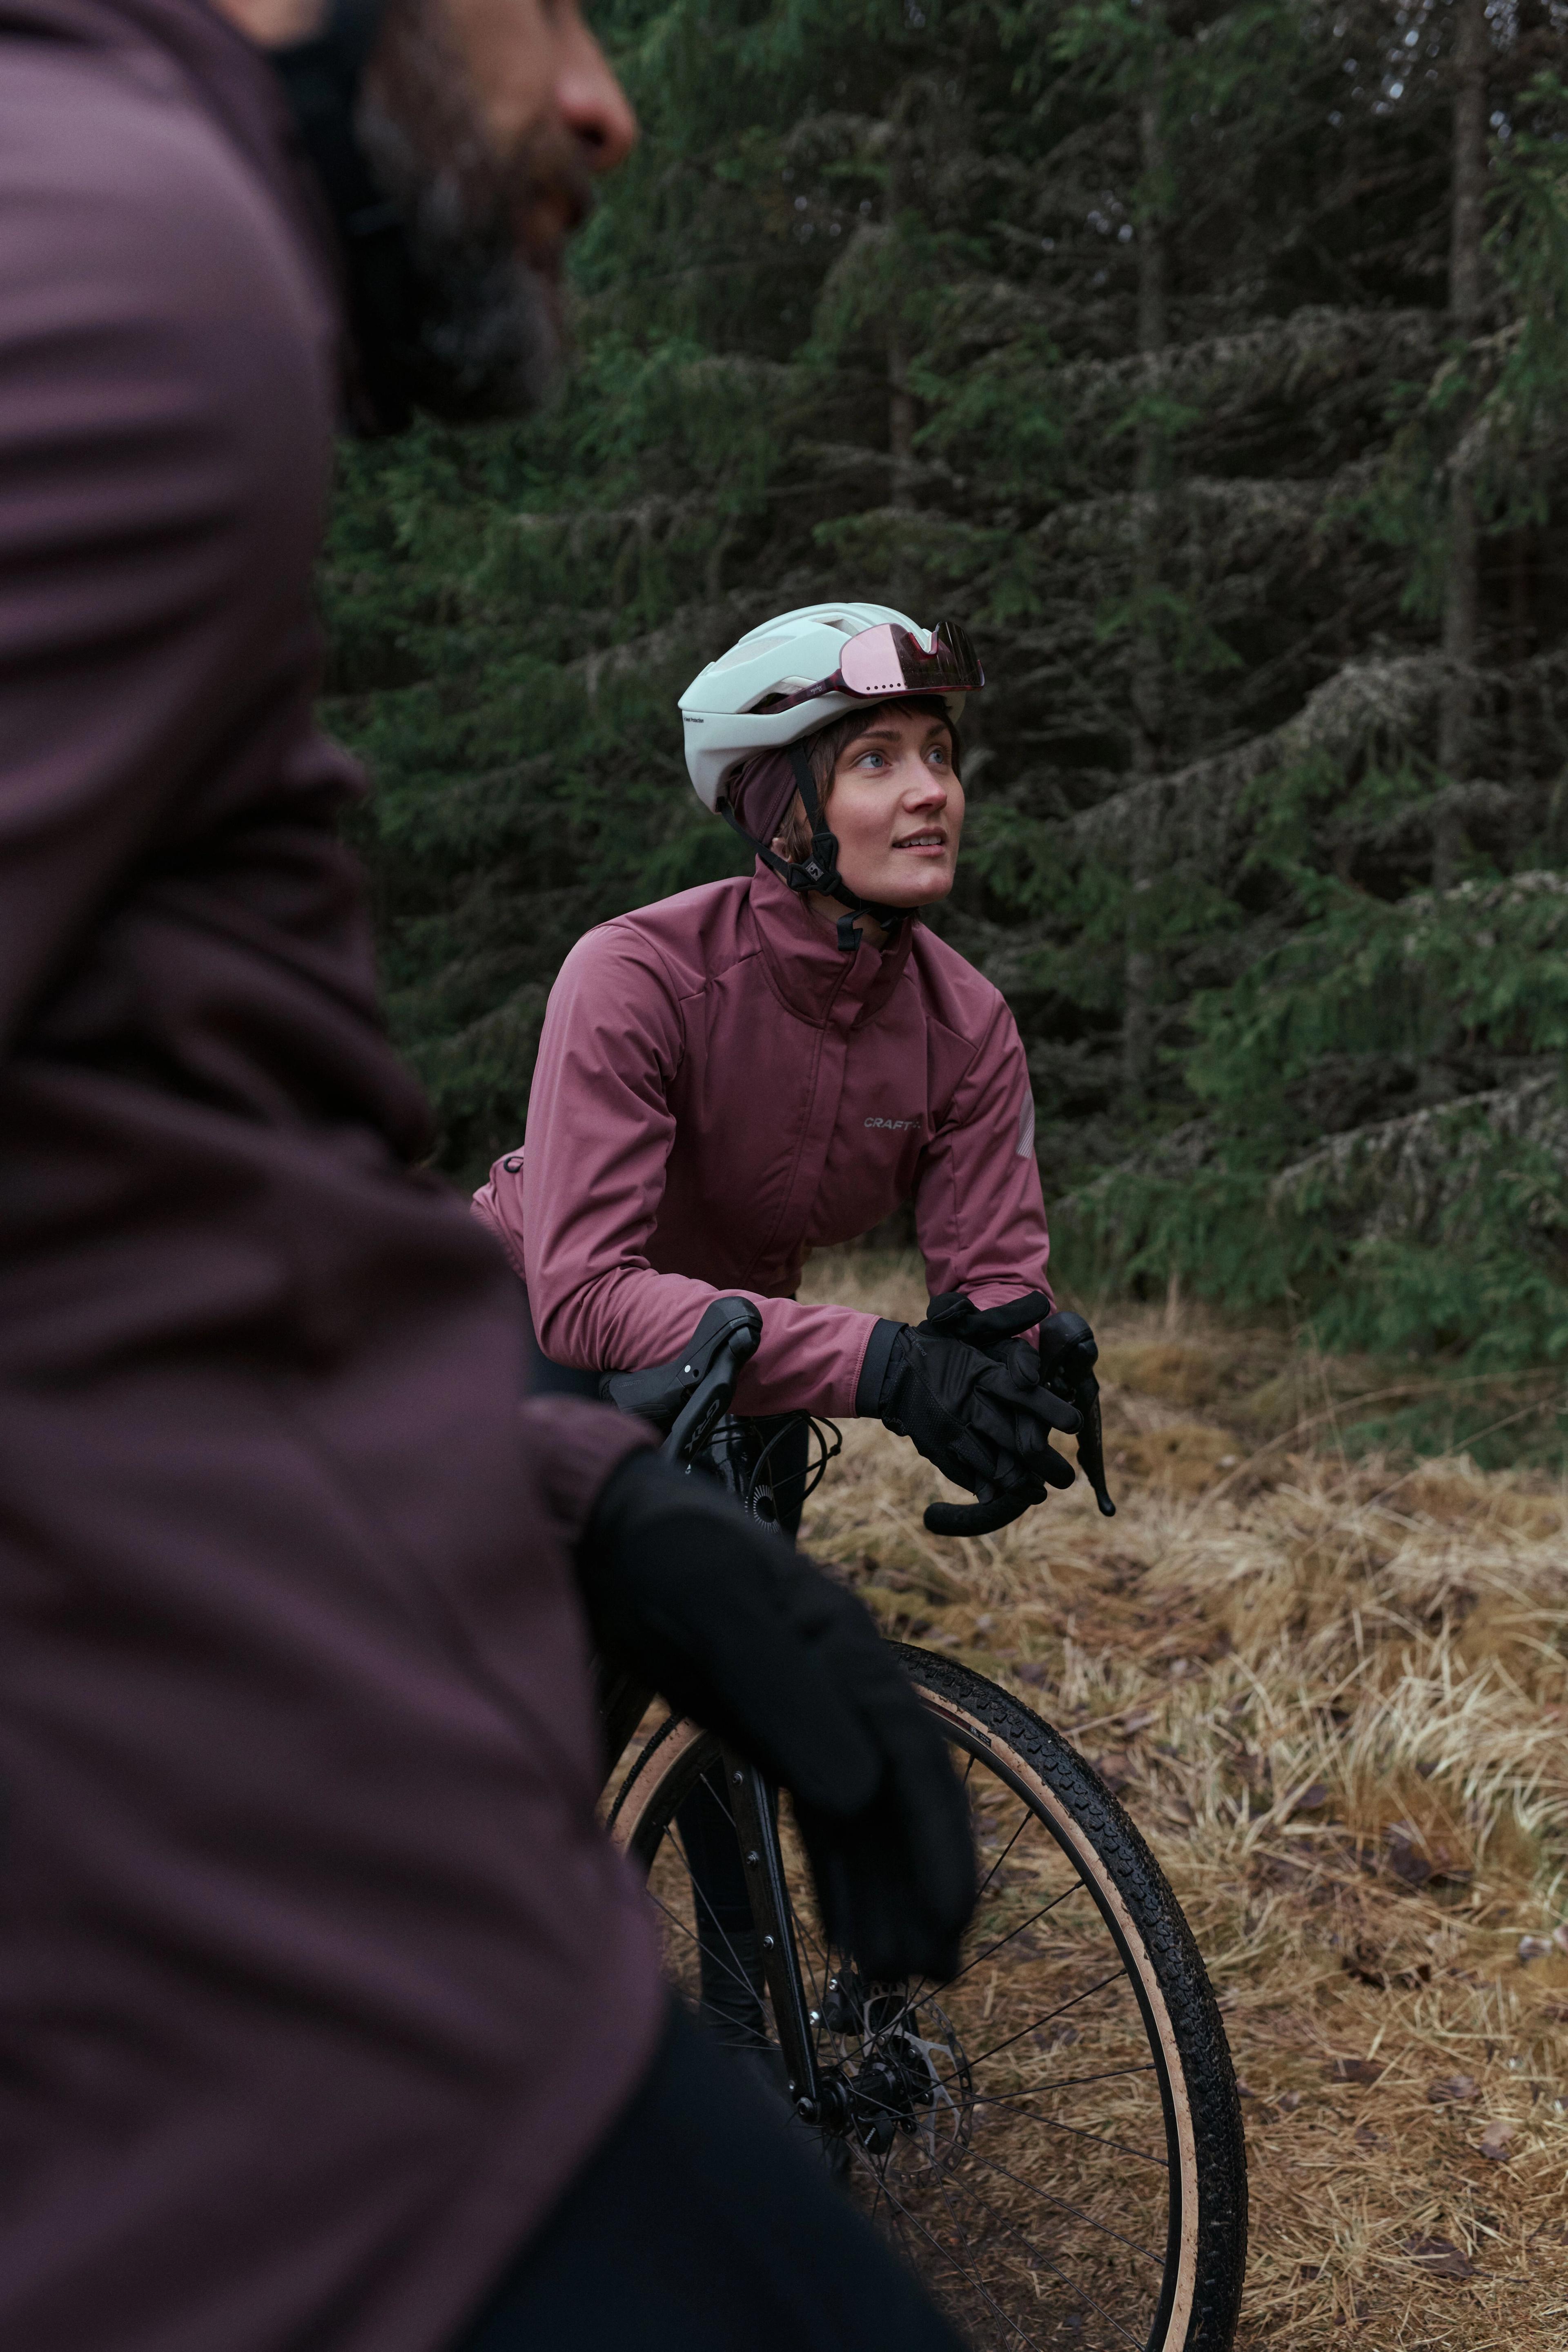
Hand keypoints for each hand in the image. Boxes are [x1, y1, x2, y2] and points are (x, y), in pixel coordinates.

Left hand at [579, 1452, 976, 1981]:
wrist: (608, 1526)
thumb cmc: (662, 1549)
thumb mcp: (714, 1603)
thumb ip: (783, 1690)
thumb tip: (855, 1790)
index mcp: (846, 1646)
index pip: (912, 1756)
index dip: (936, 1839)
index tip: (950, 1917)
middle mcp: (841, 1684)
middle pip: (901, 1798)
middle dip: (923, 1885)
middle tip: (932, 1976)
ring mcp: (808, 1713)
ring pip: (864, 1820)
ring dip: (884, 1895)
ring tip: (894, 1977)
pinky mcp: (770, 1735)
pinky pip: (819, 1819)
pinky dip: (838, 1877)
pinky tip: (846, 1934)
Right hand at [869, 1311, 1079, 1500]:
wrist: (889, 1369)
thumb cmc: (938, 1347)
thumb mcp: (968, 1327)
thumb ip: (1005, 1318)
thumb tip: (1040, 1301)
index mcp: (979, 1373)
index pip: (1021, 1392)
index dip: (1049, 1408)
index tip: (1074, 1423)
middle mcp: (966, 1404)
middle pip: (1012, 1439)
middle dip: (1044, 1462)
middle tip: (1067, 1478)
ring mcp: (950, 1431)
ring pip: (991, 1464)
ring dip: (1019, 1482)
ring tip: (1040, 1492)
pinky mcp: (936, 1449)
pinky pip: (965, 1475)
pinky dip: (986, 1488)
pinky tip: (1005, 1495)